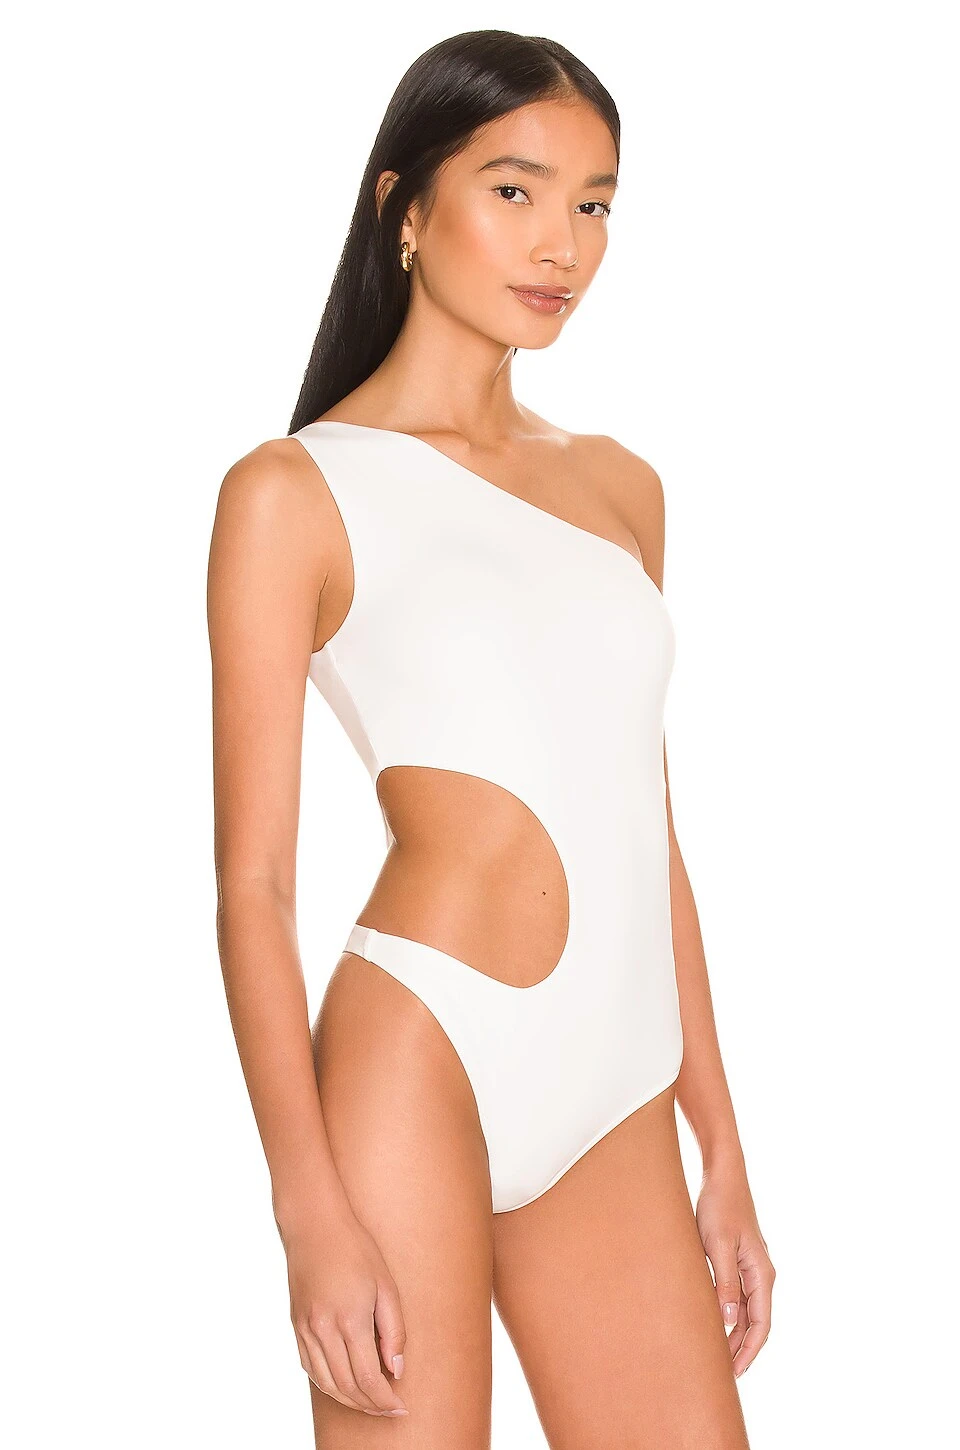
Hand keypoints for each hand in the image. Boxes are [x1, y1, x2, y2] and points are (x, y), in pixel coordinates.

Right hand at [277, 1204, 409, 1417]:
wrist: (315, 1225)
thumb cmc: (356, 1249)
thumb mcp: (386, 1285)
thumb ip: (394, 1331)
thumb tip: (397, 1369)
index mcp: (350, 1319)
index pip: (368, 1378)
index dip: (385, 1400)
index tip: (400, 1408)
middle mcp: (323, 1330)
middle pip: (346, 1387)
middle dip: (370, 1405)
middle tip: (389, 1410)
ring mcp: (306, 1329)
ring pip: (326, 1383)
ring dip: (349, 1400)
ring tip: (370, 1403)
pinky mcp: (296, 1326)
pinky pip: (310, 1368)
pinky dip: (328, 1384)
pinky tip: (343, 1385)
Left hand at [695, 1163, 774, 1377]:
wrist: (721, 1175)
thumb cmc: (719, 1206)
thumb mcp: (717, 1245)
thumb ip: (723, 1282)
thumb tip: (729, 1320)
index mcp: (762, 1273)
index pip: (761, 1324)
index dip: (749, 1351)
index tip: (734, 1374)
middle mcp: (760, 1274)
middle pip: (755, 1322)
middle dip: (740, 1348)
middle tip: (720, 1374)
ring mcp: (750, 1267)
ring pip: (745, 1311)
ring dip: (733, 1333)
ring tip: (714, 1355)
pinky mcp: (737, 1260)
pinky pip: (736, 1296)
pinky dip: (727, 1314)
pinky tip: (711, 1323)